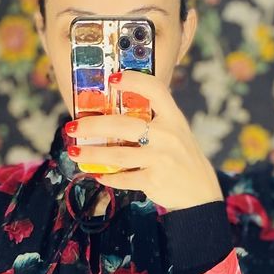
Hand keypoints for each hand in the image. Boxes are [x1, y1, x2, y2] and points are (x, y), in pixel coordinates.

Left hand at [66, 70, 223, 211]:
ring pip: (118, 154)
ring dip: (92, 154)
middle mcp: (168, 136)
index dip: (133, 81)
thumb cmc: (181, 159)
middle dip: (93, 126)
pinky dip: (108, 177)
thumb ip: (153, 122)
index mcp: (174, 118)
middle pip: (123, 125)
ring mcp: (161, 159)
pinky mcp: (154, 180)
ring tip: (75, 152)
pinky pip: (124, 178)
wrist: (201, 193)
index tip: (111, 80)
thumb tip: (111, 117)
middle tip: (72, 127)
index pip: (155, 89)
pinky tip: (98, 175)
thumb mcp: (176, 133)